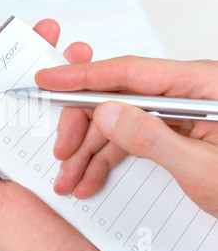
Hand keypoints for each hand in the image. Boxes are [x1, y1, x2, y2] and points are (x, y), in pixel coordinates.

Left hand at [0, 17, 106, 250]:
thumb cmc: (30, 245)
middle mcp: (21, 145)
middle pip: (24, 89)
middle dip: (34, 53)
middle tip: (45, 31)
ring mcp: (54, 148)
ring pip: (59, 99)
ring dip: (70, 74)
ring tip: (78, 57)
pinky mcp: (84, 156)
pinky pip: (88, 122)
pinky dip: (94, 104)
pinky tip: (98, 97)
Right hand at [36, 56, 217, 217]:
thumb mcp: (204, 170)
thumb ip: (153, 139)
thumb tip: (107, 113)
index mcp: (199, 86)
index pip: (128, 71)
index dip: (82, 75)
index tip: (48, 79)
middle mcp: (182, 94)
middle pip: (115, 97)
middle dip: (81, 127)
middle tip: (61, 153)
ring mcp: (173, 114)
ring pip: (115, 123)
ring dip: (88, 151)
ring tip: (71, 179)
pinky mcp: (167, 133)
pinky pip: (126, 139)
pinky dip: (104, 160)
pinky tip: (90, 178)